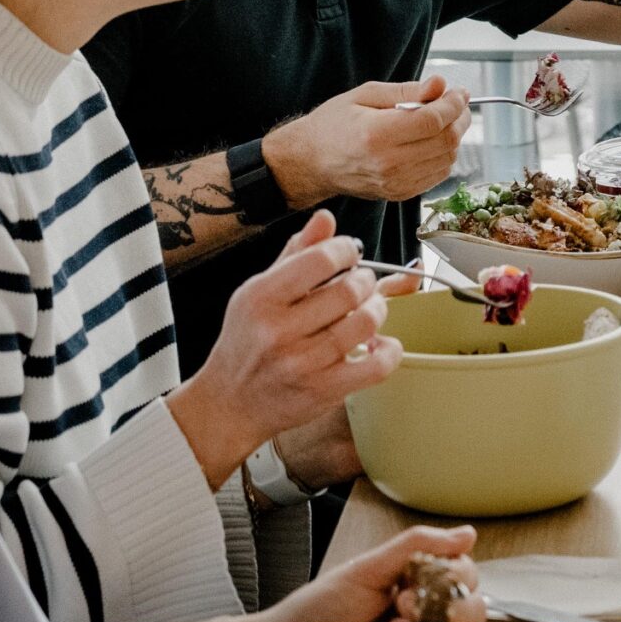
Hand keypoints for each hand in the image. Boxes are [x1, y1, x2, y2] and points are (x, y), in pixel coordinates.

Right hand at [173, 212, 402, 481]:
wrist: (230, 402)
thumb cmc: (247, 341)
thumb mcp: (259, 291)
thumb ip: (296, 254)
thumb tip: (327, 219)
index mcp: (261, 298)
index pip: (321, 259)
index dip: (346, 250)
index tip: (350, 254)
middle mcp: (279, 330)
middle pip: (350, 290)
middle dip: (366, 281)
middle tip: (361, 284)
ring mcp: (302, 363)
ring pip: (366, 323)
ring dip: (378, 310)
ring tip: (368, 310)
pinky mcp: (323, 390)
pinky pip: (376, 366)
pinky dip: (390, 351)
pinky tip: (380, 344)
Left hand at [266, 525, 485, 621]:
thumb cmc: (323, 606)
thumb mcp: (368, 568)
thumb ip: (416, 545)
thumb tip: (469, 533)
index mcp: (422, 582)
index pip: (466, 573)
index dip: (449, 574)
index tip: (409, 580)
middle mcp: (432, 614)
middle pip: (476, 604)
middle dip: (444, 601)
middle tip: (400, 604)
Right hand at [269, 75, 470, 209]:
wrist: (310, 162)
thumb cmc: (333, 124)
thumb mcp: (365, 95)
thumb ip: (406, 91)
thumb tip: (440, 84)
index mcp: (377, 134)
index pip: (433, 120)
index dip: (454, 104)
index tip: (459, 92)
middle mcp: (388, 163)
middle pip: (446, 141)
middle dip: (460, 118)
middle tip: (457, 103)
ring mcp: (395, 183)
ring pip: (447, 159)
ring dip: (453, 137)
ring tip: (443, 120)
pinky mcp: (399, 194)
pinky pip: (437, 175)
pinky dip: (443, 155)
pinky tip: (431, 141)